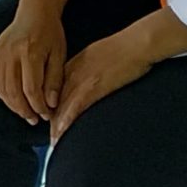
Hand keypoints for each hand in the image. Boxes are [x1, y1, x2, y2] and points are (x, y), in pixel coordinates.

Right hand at [0, 2, 68, 125]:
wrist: (34, 11)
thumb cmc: (50, 32)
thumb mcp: (59, 55)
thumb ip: (54, 80)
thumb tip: (51, 104)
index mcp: (30, 52)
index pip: (31, 90)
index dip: (38, 107)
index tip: (46, 114)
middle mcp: (11, 53)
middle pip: (14, 92)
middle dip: (25, 110)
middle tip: (34, 119)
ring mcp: (0, 53)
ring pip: (2, 88)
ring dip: (13, 105)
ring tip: (25, 113)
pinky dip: (3, 94)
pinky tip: (13, 100)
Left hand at [48, 27, 158, 142]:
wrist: (137, 44)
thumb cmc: (124, 49)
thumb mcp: (96, 56)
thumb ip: (86, 69)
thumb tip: (85, 82)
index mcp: (73, 64)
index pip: (54, 89)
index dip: (50, 106)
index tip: (49, 120)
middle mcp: (72, 72)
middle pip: (53, 100)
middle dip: (50, 120)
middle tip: (49, 137)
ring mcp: (81, 80)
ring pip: (61, 106)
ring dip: (56, 126)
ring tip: (53, 142)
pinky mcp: (93, 87)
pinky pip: (75, 107)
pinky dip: (66, 121)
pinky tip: (61, 132)